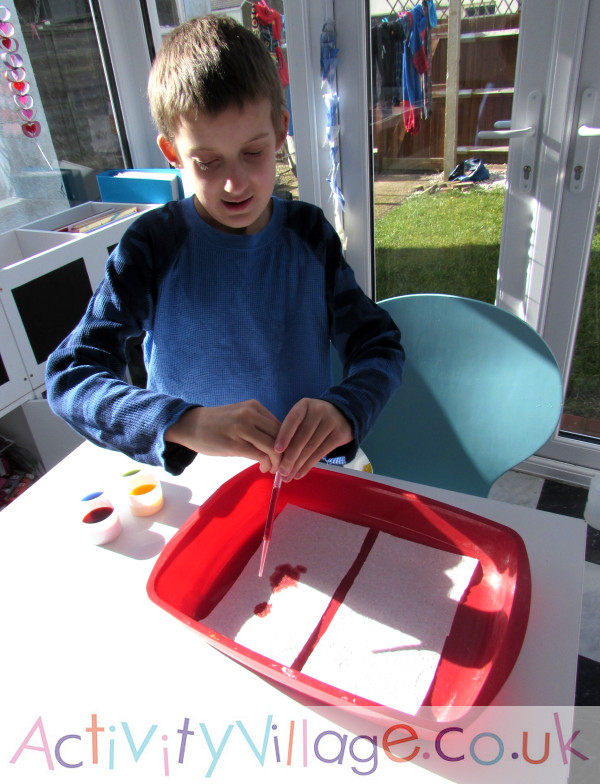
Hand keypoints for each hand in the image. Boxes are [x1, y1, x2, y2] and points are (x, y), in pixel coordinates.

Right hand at [164, 401, 281, 472]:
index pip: (281, 425)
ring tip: (271, 468)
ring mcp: (242, 427)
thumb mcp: (240, 417)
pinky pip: (260, 455)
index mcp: (254, 406)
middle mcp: (250, 414)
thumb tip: (278, 444)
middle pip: (280, 436)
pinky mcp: (234, 443)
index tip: (285, 454)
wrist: (189, 425)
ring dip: (277, 461)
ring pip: (273, 446)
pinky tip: (263, 468)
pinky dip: (266, 464)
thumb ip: (258, 426)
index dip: (287, 443)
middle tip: (281, 465)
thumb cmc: (216, 424)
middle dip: (284, 454)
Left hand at [274, 398, 352, 480]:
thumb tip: (275, 455)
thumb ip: (291, 431)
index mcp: (304, 405)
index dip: (284, 435)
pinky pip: (321, 453)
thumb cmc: (314, 419)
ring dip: (298, 464)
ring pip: (311, 447)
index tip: (277, 450)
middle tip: (281, 472)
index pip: (293, 419)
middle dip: (290, 456)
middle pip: (302, 437)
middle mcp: (318, 411)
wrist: (342, 415)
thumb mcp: (303, 417)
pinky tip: (299, 474)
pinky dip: (308, 465)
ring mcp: (330, 422)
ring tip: (288, 476)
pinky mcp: (339, 435)